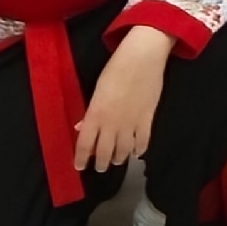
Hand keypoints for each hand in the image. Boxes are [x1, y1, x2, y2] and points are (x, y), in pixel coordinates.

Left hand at [73, 26, 171, 171]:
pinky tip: (136, 152)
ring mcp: (131, 124)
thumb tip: (81, 128)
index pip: (85, 145)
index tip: (79, 167)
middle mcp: (111, 124)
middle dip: (101, 164)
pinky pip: (142, 143)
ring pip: (123, 152)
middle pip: (104, 153)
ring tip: (117, 159)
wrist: (142, 58)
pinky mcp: (147, 120)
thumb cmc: (116, 68)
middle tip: (100, 167)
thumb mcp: (98, 89)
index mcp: (95, 115)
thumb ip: (90, 112)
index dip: (81, 159)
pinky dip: (139, 150)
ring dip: (119, 158)